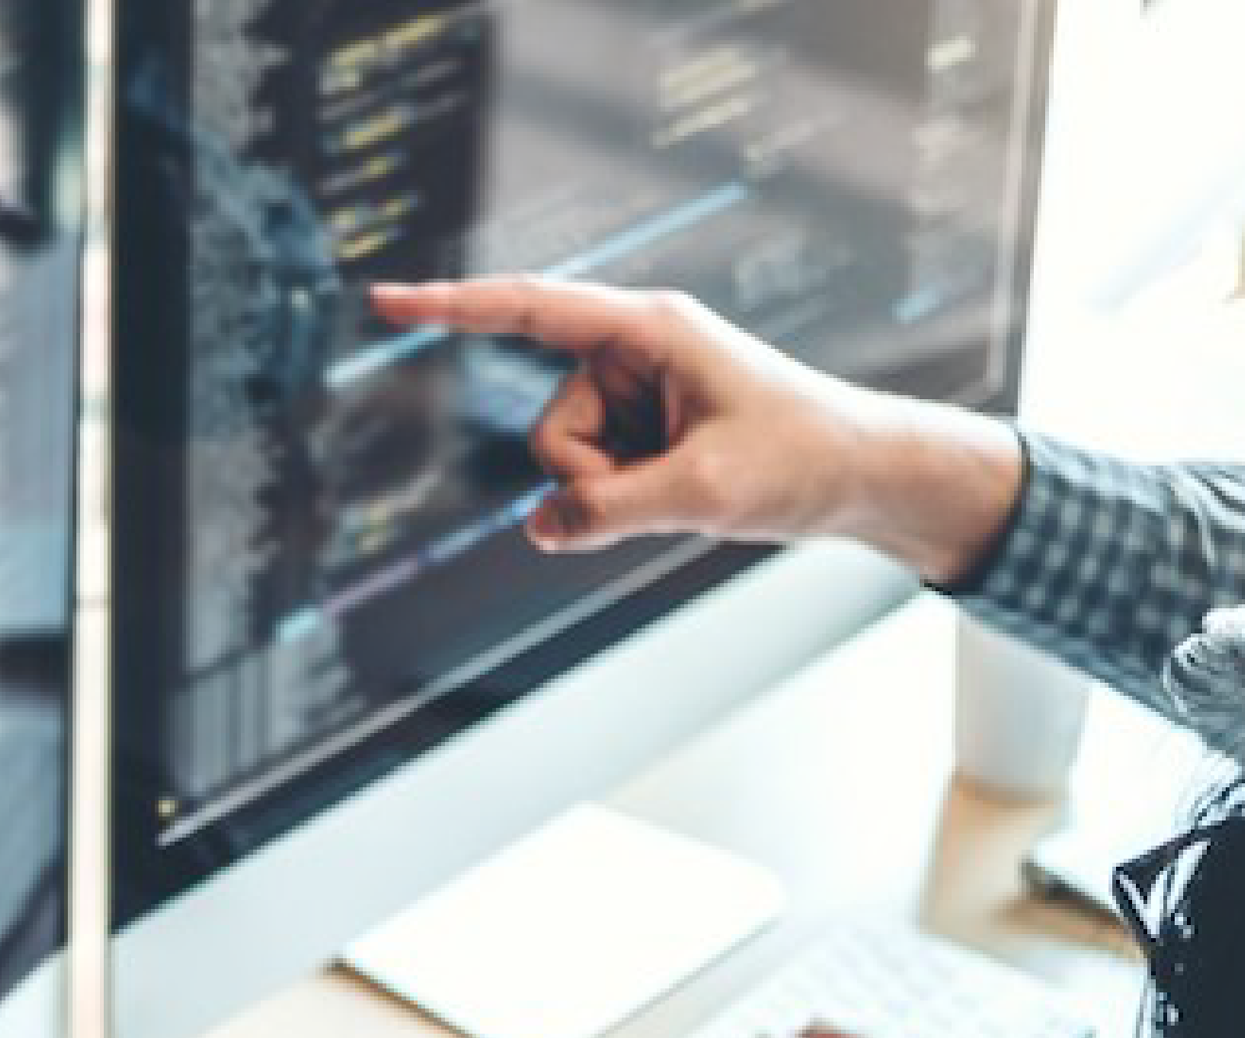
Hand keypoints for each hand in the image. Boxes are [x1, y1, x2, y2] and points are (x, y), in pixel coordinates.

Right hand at [372, 278, 1023, 582]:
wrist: (862, 476)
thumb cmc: (802, 459)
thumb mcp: (702, 493)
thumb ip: (609, 512)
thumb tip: (539, 529)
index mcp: (648, 329)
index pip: (529, 309)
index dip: (451, 308)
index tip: (382, 300)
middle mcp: (635, 351)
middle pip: (549, 428)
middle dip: (593, 479)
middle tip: (674, 487)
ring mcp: (639, 393)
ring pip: (570, 464)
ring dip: (619, 495)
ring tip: (693, 487)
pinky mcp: (647, 430)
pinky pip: (598, 479)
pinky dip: (630, 500)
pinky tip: (687, 491)